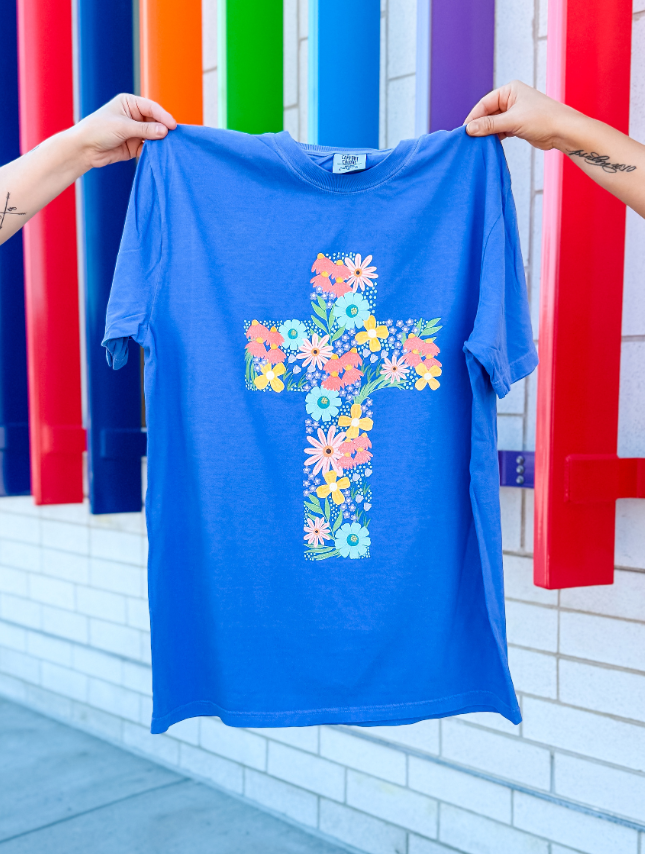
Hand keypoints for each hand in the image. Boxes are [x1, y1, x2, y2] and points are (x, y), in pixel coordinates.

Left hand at [71, 94, 176, 169]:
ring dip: (160, 141)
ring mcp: (135, 132)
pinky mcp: (135, 146)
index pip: (152, 108)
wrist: (85, 149)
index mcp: (130, 104)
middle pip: (155, 122)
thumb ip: (145, 129)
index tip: (173, 126)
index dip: (163, 116)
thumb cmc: (99, 130)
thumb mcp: (123, 127)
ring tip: (168, 147)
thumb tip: (165, 131)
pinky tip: (158, 154)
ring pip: (154, 136)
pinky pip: (149, 148)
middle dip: (163, 130)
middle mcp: (134, 116)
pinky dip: (154, 151)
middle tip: (173, 138)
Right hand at [464, 80, 581, 150]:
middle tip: (469, 139)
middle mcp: (511, 99)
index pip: (484, 103)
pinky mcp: (517, 125)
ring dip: (487, 133)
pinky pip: (500, 130)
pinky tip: (489, 144)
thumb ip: (489, 125)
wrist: (563, 131)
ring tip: (477, 143)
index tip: (464, 131)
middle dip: (479, 126)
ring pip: (493, 123)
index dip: (473, 117)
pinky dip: (494, 137)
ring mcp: (514, 112)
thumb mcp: (512, 121)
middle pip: (488, 113)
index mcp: (509, 90)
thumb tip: (469, 129)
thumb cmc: (542, 119)